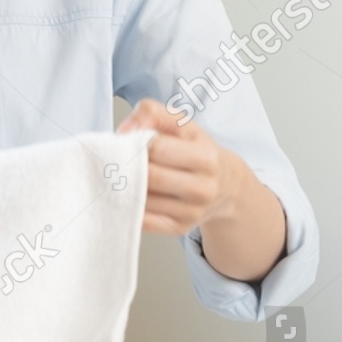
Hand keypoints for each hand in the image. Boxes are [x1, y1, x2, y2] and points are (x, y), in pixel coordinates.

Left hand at [117, 98, 239, 235]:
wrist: (226, 185)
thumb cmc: (196, 150)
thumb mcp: (181, 124)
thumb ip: (151, 113)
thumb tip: (125, 130)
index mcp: (206, 159)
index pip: (157, 149)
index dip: (135, 142)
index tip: (127, 141)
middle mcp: (202, 189)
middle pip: (148, 176)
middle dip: (126, 166)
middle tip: (115, 160)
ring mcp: (191, 213)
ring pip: (141, 199)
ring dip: (123, 186)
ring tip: (120, 175)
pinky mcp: (177, 228)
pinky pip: (141, 220)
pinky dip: (126, 206)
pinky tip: (125, 194)